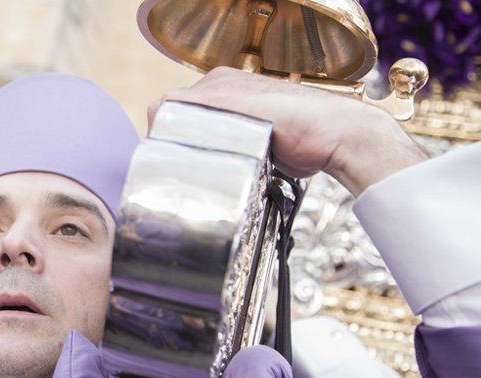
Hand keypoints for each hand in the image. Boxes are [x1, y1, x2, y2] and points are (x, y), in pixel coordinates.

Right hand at [149, 67, 427, 195]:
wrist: (339, 140)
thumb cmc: (302, 121)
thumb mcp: (244, 107)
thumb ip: (203, 103)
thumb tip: (159, 108)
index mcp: (220, 83)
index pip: (171, 104)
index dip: (164, 129)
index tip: (167, 152)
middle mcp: (226, 98)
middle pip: (184, 123)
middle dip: (181, 144)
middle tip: (188, 166)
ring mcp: (239, 120)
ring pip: (202, 140)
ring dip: (200, 155)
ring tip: (207, 170)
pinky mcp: (250, 142)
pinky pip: (221, 152)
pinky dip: (217, 163)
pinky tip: (224, 172)